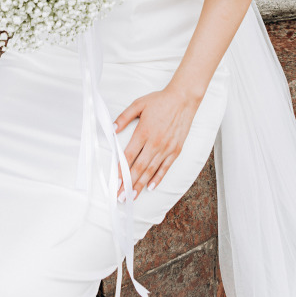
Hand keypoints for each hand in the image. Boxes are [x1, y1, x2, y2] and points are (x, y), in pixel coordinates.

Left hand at [112, 86, 199, 200]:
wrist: (183, 99)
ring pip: (151, 170)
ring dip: (140, 185)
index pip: (129, 155)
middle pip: (139, 167)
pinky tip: (150, 187)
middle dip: (128, 183)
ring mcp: (166, 148)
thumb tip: (112, 128)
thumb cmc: (160, 101)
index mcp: (143, 132)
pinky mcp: (175, 150)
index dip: (121, 170)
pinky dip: (157, 178)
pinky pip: (165, 167)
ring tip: (132, 197)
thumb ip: (124, 117)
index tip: (115, 182)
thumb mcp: (138, 104)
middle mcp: (155, 143)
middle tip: (120, 197)